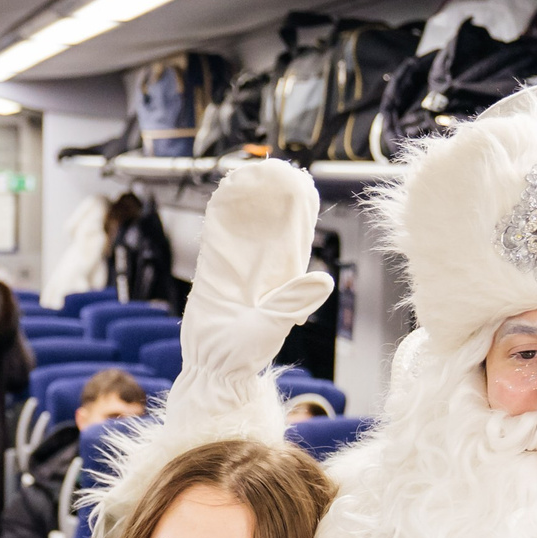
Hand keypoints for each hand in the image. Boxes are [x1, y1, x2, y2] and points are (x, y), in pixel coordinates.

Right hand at [186, 161, 334, 379]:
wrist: (210, 369)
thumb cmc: (244, 354)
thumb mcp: (273, 325)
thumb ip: (293, 301)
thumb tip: (326, 279)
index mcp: (283, 281)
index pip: (295, 238)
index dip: (297, 212)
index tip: (301, 185)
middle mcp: (262, 271)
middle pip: (270, 226)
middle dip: (272, 199)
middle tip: (276, 168)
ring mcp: (235, 269)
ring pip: (243, 227)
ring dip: (246, 201)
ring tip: (251, 172)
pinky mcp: (211, 272)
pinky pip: (217, 238)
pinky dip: (221, 216)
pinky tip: (225, 192)